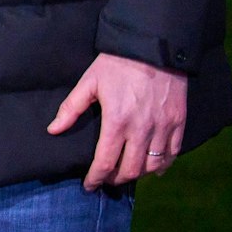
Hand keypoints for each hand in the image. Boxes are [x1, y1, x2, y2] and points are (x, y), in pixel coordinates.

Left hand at [48, 52, 188, 187]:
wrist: (153, 46)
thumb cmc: (117, 63)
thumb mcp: (89, 82)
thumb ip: (71, 108)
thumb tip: (53, 130)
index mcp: (117, 121)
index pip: (105, 162)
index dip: (96, 178)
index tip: (89, 185)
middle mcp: (142, 129)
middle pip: (131, 170)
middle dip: (116, 179)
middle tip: (107, 179)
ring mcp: (163, 127)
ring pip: (153, 165)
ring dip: (139, 174)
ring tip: (127, 173)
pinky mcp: (178, 122)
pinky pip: (173, 153)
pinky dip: (163, 165)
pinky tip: (155, 168)